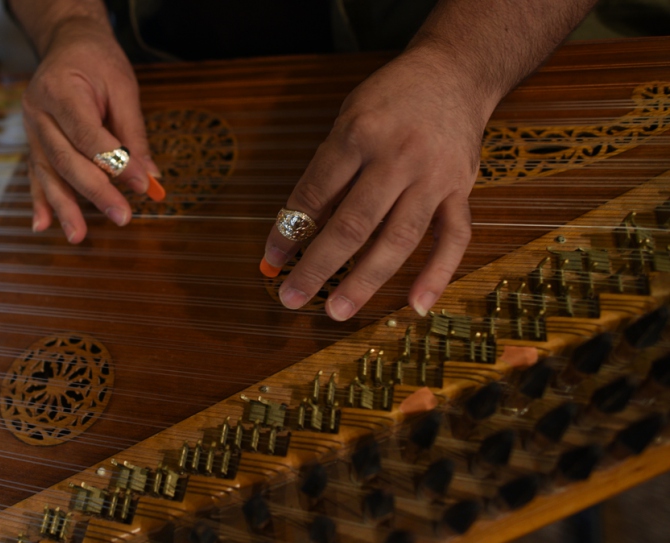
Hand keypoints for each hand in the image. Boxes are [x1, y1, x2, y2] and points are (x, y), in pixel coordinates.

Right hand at [21, 22, 162, 242]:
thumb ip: (133, 132)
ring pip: (48, 173)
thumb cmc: (97, 61)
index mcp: (59, 90)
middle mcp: (37, 112)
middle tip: (121, 217)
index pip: (87, 134)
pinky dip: (40, 201)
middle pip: (66, 159)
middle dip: (94, 192)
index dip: (114, 162)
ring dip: (64, 208)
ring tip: (78, 236)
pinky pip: (36, 174)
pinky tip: (42, 225)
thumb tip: (150, 176)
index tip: (141, 185)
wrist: (68, 44)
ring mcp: (30, 129)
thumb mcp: (123, 86)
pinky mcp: (32, 142)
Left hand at [262, 45, 498, 320]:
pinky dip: (437, 275)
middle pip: (354, 224)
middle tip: (291, 298)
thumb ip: (330, 172)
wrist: (454, 72)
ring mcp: (434, 177)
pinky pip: (453, 239)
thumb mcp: (348, 119)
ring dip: (366, 281)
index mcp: (359, 135)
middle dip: (318, 266)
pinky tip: (416, 306)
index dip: (288, 232)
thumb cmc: (389, 99)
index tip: (270, 262)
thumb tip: (301, 230)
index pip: (315, 193)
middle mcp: (398, 158)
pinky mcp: (462, 190)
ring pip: (399, 239)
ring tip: (337, 311)